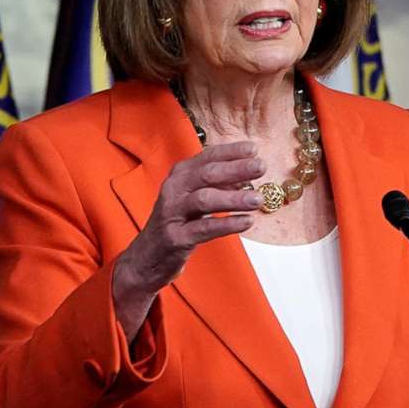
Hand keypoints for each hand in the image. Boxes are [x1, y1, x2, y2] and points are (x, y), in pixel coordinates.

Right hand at [110, 139, 264, 333]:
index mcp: (179, 176)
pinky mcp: (175, 238)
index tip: (254, 149)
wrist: (147, 257)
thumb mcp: (193, 199)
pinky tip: (246, 222)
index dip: (231, 152)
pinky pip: (204, 229)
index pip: (207, 157)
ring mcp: (172, 213)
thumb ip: (216, 186)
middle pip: (207, 174)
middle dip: (236, 169)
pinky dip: (227, 224)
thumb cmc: (176, 224)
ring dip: (234, 198)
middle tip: (261, 167)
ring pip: (205, 199)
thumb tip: (245, 177)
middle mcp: (173, 190)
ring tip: (258, 199)